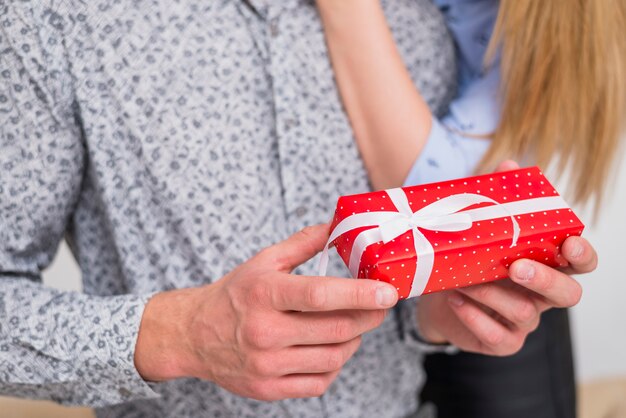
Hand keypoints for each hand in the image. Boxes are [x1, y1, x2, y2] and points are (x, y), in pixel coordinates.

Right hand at [134, 224, 397, 400]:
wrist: (194, 334)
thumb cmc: (235, 294)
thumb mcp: (264, 261)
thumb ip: (303, 243)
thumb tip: (337, 226)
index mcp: (264, 294)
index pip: (320, 295)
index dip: (359, 294)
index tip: (388, 292)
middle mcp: (264, 331)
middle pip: (335, 329)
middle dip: (368, 316)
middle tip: (379, 305)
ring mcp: (265, 364)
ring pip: (333, 358)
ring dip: (353, 340)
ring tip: (352, 325)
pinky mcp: (267, 388)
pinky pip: (319, 382)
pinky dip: (334, 365)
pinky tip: (331, 348)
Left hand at [416, 161, 597, 354]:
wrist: (436, 300)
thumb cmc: (467, 261)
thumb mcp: (480, 231)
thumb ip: (498, 200)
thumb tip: (509, 164)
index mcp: (544, 266)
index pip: (580, 263)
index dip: (582, 255)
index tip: (570, 242)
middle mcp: (541, 295)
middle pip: (567, 294)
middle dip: (545, 279)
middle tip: (516, 267)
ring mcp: (523, 322)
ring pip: (525, 313)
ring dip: (492, 294)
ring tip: (464, 280)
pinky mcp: (501, 341)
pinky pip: (499, 337)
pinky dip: (477, 318)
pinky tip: (457, 301)